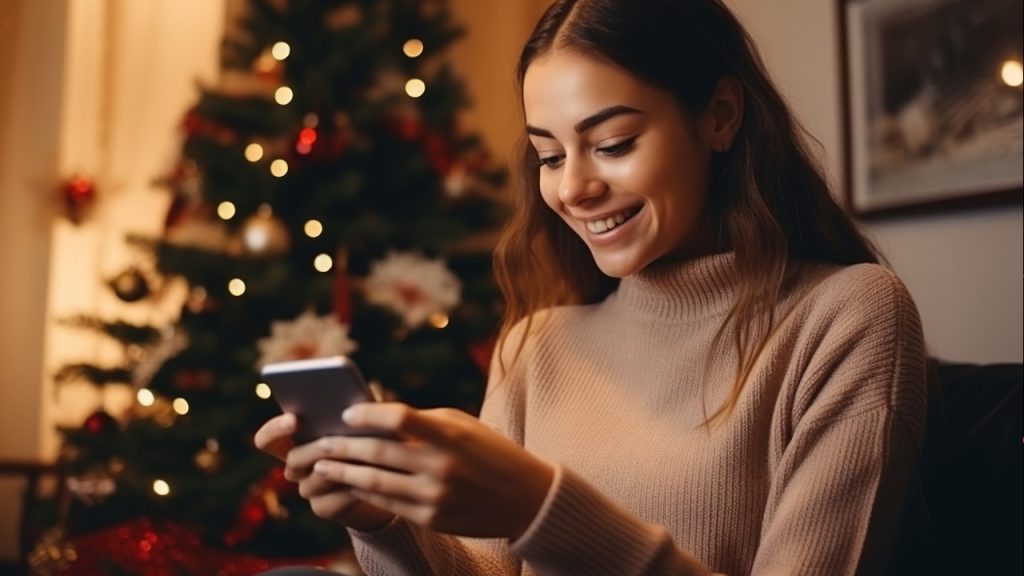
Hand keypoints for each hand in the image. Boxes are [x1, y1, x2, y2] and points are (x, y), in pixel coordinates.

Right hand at [254, 413, 394, 530]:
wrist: (381, 480)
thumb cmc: (368, 440)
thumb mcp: (362, 422)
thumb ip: (356, 407)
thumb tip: (360, 395)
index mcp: (295, 441)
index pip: (267, 439)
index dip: (275, 429)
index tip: (294, 419)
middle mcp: (295, 467)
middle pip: (293, 459)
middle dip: (313, 450)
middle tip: (330, 441)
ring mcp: (307, 489)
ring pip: (312, 481)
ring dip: (336, 469)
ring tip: (356, 458)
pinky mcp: (323, 508)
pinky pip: (331, 500)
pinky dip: (349, 489)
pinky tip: (365, 481)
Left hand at [293, 402, 553, 539]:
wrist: (525, 498)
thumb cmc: (489, 451)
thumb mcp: (462, 425)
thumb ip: (423, 421)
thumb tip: (377, 417)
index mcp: (449, 434)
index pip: (398, 417)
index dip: (367, 413)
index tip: (346, 412)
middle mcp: (440, 465)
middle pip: (377, 452)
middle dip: (342, 446)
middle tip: (320, 441)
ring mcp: (434, 495)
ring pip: (374, 482)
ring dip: (343, 473)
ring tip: (323, 466)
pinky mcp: (431, 518)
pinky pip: (387, 503)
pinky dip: (364, 492)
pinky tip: (350, 484)